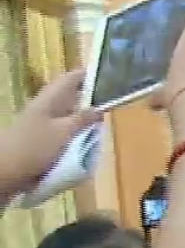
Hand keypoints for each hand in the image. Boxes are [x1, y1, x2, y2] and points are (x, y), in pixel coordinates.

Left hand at [2, 69, 101, 192]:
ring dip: (83, 116)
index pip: (69, 79)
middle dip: (88, 97)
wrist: (6, 172)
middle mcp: (45, 108)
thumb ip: (83, 119)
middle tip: (111, 101)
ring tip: (103, 121)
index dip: (87, 75)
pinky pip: (63, 131)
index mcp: (49, 100)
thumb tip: (99, 109)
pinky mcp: (41, 140)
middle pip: (69, 96)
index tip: (107, 76)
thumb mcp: (64, 132)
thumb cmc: (35, 148)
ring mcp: (41, 124)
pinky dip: (76, 132)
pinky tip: (87, 140)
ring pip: (66, 114)